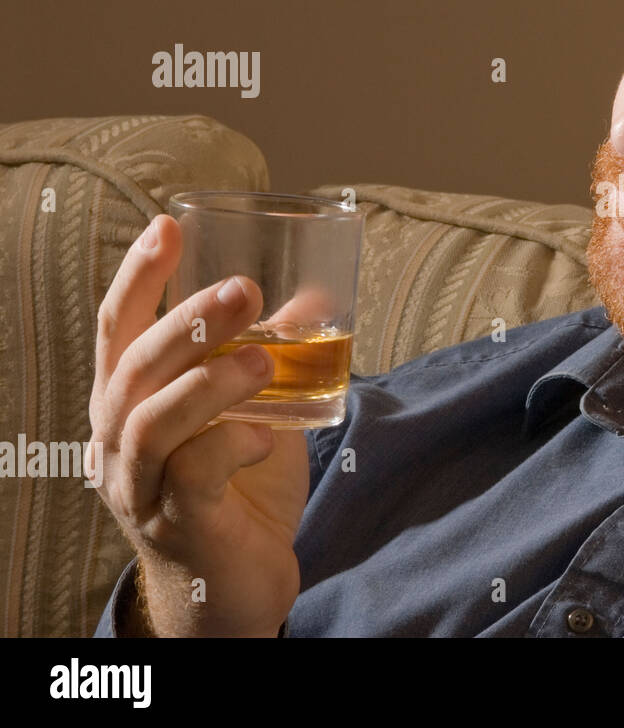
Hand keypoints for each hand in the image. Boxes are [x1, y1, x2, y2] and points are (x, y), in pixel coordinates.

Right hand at [87, 213, 308, 636]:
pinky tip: (268, 436)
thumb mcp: (259, 415)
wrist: (235, 591)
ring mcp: (142, 486)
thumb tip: (313, 300)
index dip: (137, 275)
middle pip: (133, 365)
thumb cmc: (239, 494)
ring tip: (264, 358)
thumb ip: (273, 363)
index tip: (167, 224)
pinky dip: (233, 442)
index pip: (118, 329)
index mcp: (130, 404)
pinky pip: (194, 472)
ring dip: (209, 379)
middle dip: (188, 318)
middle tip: (246, 288)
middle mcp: (119, 441)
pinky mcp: (178, 523)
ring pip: (152, 418)